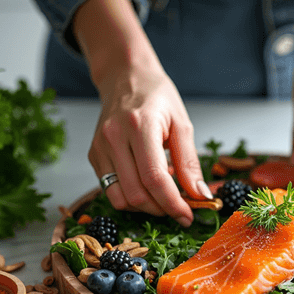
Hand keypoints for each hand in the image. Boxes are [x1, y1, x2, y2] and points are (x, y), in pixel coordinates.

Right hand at [73, 0, 210, 226]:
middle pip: (136, 193)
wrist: (126, 77)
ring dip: (145, 207)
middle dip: (161, 209)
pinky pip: (110, 190)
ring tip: (163, 195)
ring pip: (120, 198)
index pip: (155, 177)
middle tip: (180, 208)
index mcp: (139, 125)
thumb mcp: (182, 124)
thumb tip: (200, 196)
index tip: (188, 216)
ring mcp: (99, 147)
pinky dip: (131, 197)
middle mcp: (114, 137)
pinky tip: (146, 185)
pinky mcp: (94, 155)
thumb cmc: (157, 97)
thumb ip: (190, 162)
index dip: (173, 203)